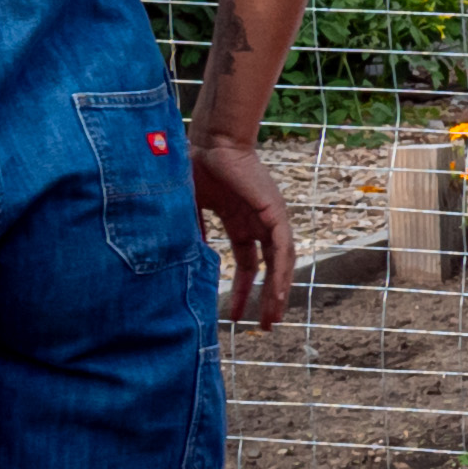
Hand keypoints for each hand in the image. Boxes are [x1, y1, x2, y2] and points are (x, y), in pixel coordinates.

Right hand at [192, 132, 293, 328]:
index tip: (235, 314)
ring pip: (279, 263)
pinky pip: (282, 249)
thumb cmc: (196, 166)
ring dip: (277, 292)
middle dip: (265, 298)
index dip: (243, 289)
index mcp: (239, 222)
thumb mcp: (189, 209)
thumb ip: (191, 235)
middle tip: (263, 326)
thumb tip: (185, 264)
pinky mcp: (276, 213)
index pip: (246, 263)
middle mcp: (258, 223)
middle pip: (266, 268)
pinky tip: (279, 294)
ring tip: (272, 319)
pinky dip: (282, 272)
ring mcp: (270, 218)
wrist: (211, 142)